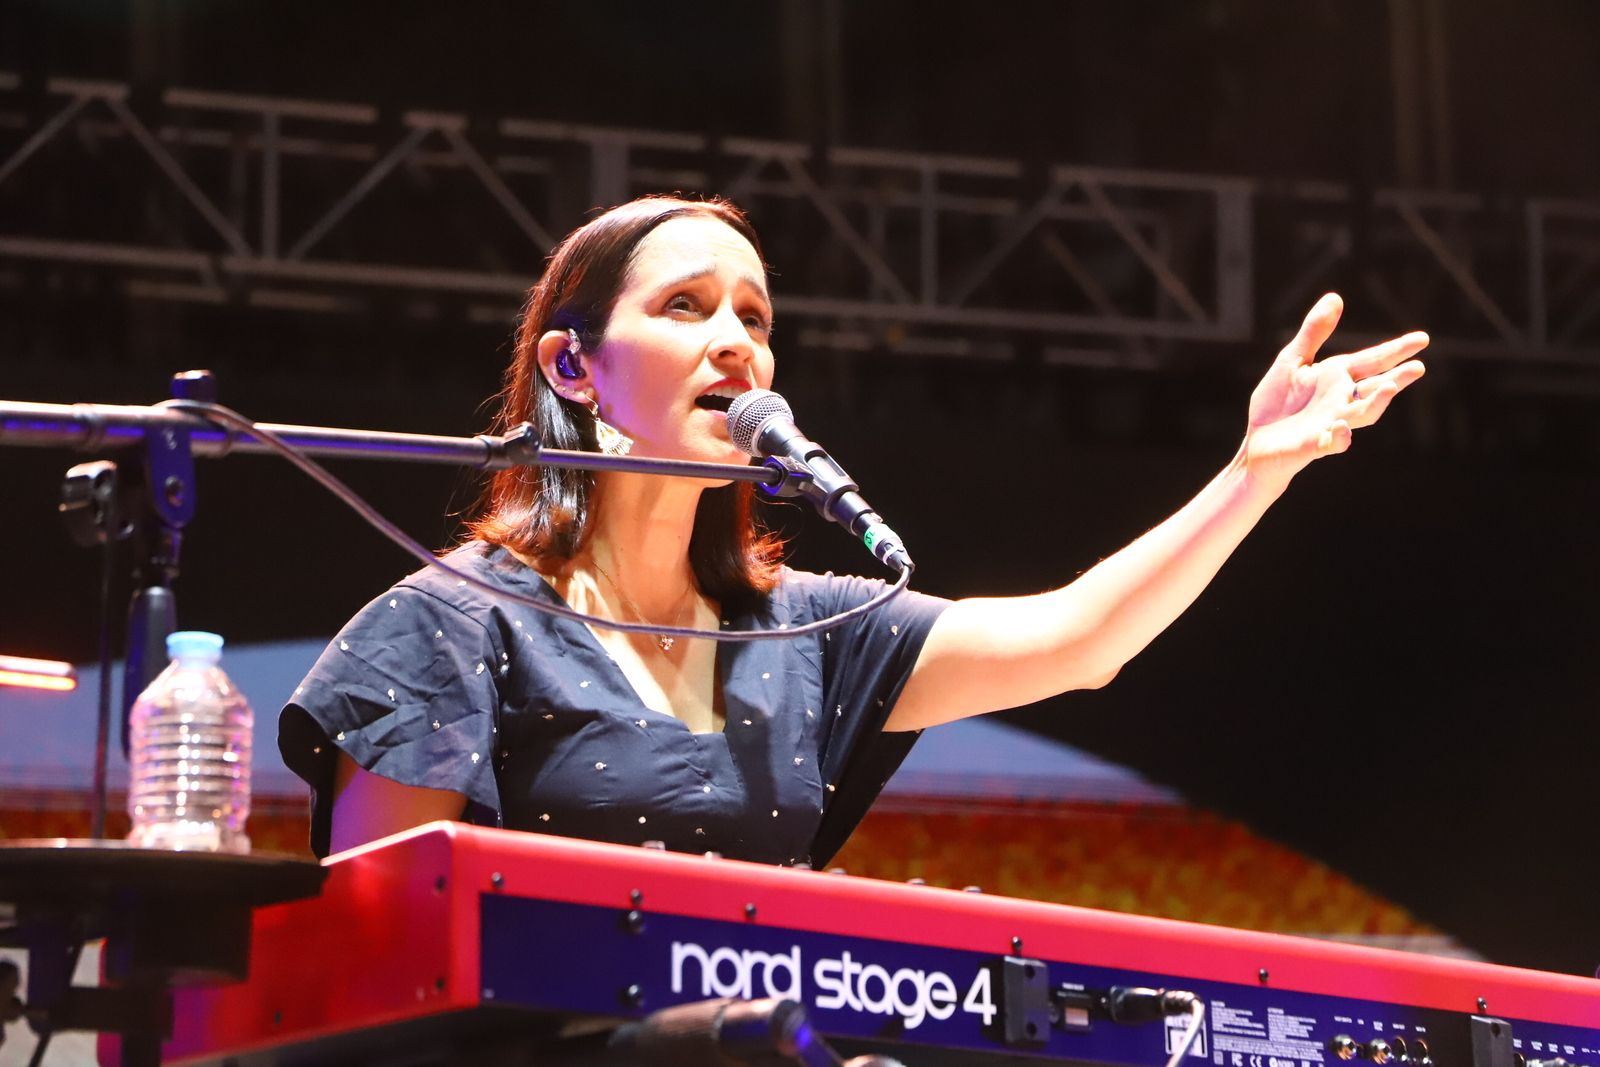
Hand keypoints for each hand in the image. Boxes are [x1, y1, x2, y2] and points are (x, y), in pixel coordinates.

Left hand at [1243, 293, 1427, 488]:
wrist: (1258, 442)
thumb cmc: (1277, 402)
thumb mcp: (1293, 361)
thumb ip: (1314, 332)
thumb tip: (1335, 296)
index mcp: (1338, 377)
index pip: (1373, 361)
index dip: (1396, 351)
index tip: (1422, 339)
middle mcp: (1341, 400)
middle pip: (1375, 388)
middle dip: (1396, 379)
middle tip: (1418, 367)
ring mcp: (1330, 423)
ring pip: (1361, 415)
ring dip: (1375, 403)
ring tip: (1389, 388)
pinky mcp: (1313, 444)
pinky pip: (1330, 443)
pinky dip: (1337, 438)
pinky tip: (1340, 428)